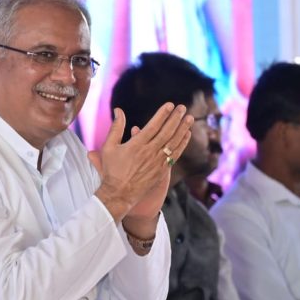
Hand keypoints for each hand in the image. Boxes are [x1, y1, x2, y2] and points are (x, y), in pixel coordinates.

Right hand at [91, 103, 191, 222]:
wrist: (119, 194)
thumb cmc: (112, 170)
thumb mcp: (109, 147)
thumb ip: (116, 127)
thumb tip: (118, 110)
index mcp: (137, 145)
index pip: (154, 125)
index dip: (163, 114)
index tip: (170, 105)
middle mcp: (149, 152)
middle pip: (167, 132)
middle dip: (176, 118)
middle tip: (183, 107)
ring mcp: (157, 162)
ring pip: (173, 143)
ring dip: (182, 129)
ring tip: (189, 118)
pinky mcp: (162, 170)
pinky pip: (175, 155)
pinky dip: (182, 144)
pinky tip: (187, 135)